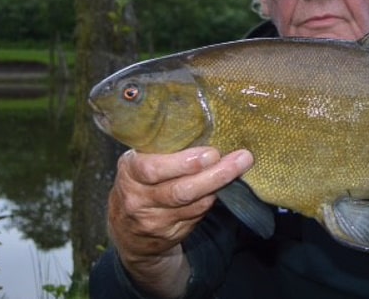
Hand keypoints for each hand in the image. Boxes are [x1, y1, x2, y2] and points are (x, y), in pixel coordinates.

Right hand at [107, 146, 252, 297]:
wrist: (127, 233)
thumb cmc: (140, 184)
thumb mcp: (139, 163)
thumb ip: (162, 151)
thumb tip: (206, 132)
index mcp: (129, 173)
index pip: (152, 169)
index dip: (183, 162)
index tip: (210, 153)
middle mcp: (138, 200)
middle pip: (180, 191)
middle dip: (214, 174)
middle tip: (239, 159)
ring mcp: (154, 221)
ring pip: (194, 205)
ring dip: (220, 186)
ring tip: (240, 167)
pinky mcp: (170, 235)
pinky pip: (197, 215)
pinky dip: (212, 200)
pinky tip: (223, 187)